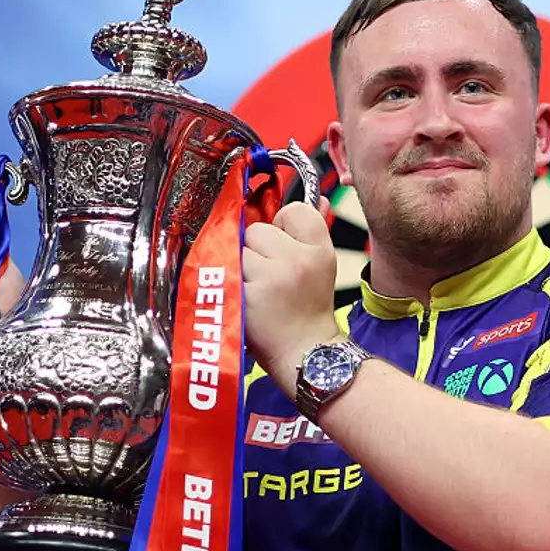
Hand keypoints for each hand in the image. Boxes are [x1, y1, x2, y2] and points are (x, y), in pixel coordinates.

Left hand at [242, 199, 341, 394]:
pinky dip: (231, 283)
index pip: (292, 210)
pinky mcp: (245, 295)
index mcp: (319, 250)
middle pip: (257, 230)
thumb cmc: (309, 310)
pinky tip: (247, 300)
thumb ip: (314, 230)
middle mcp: (296, 260)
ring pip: (239, 249)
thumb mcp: (323, 266)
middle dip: (257, 249)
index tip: (284, 248)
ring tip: (258, 289)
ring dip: (242, 266)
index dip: (282, 227)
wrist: (305, 352)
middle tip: (270, 276)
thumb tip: (318, 198)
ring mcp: (269, 278)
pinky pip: (227, 271)